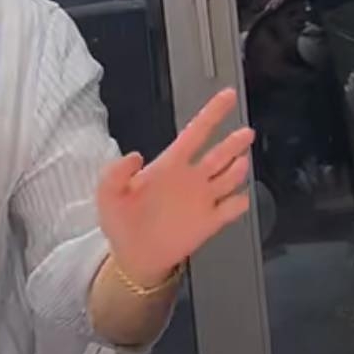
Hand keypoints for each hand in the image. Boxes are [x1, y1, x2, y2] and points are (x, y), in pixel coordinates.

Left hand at [96, 87, 253, 288]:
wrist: (133, 257)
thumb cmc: (121, 222)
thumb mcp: (108, 195)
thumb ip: (115, 173)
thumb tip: (135, 155)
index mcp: (170, 165)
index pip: (196, 132)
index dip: (213, 113)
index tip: (228, 95)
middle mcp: (192, 178)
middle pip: (220, 153)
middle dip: (234, 142)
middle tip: (246, 133)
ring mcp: (204, 199)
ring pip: (230, 177)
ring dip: (237, 169)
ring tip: (242, 162)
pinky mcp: (211, 222)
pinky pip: (231, 208)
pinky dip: (239, 202)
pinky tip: (243, 197)